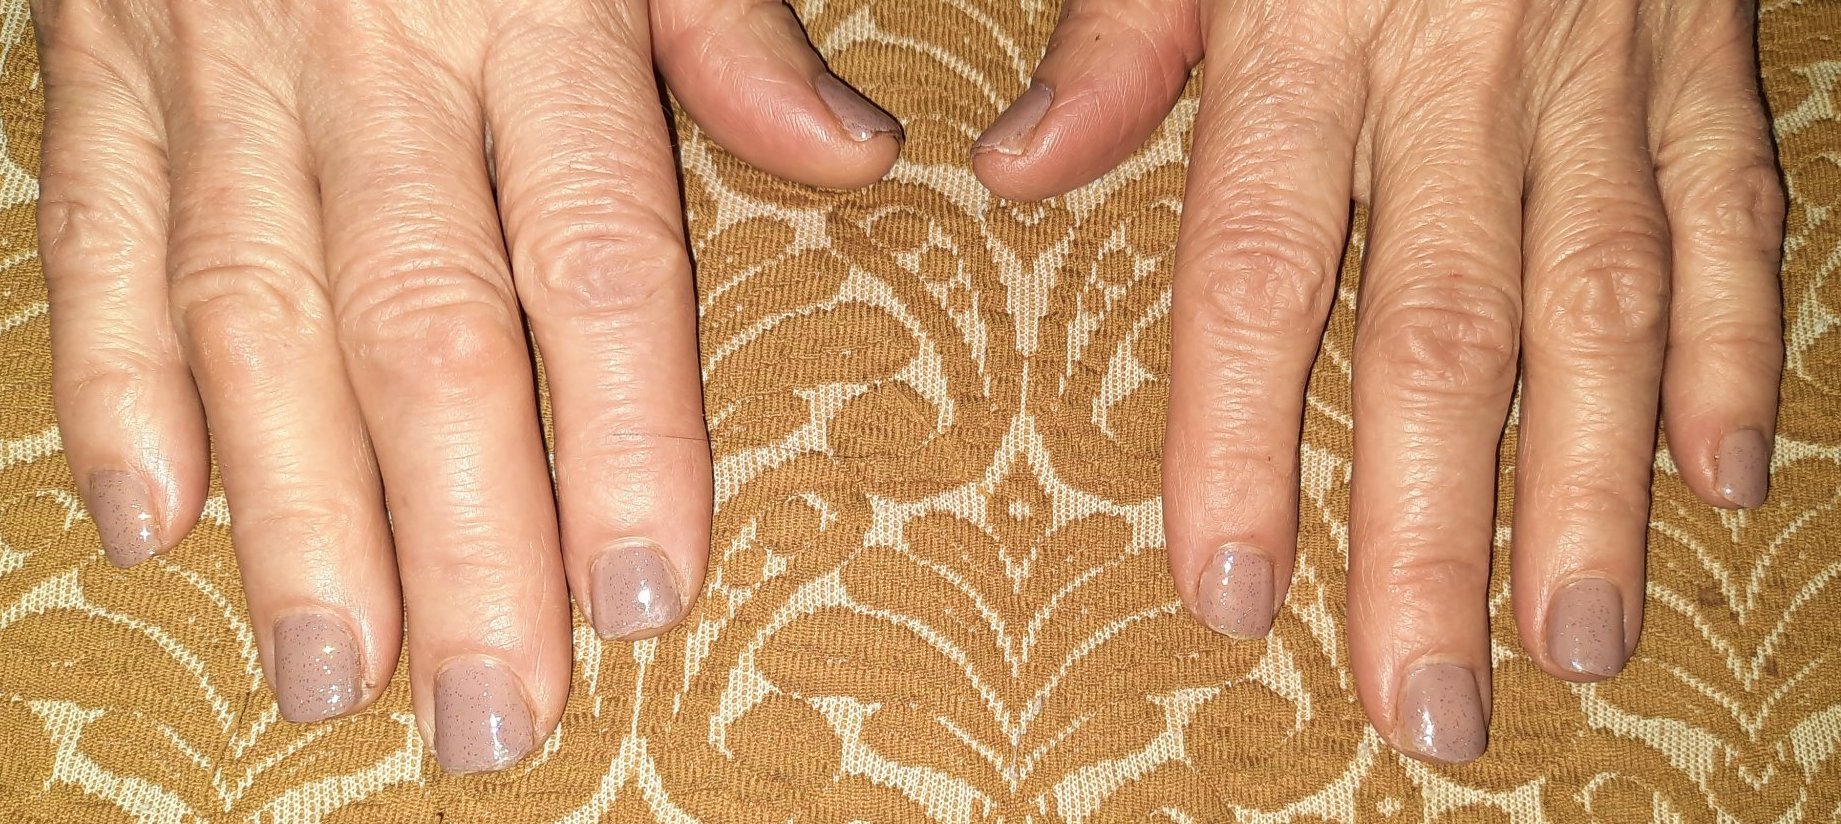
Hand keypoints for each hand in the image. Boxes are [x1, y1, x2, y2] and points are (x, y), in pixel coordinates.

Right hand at [36, 0, 899, 771]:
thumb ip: (721, 29)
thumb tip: (847, 156)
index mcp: (526, 15)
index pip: (595, 260)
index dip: (626, 438)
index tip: (649, 593)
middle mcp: (367, 60)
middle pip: (422, 331)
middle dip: (459, 540)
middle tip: (491, 712)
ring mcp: (214, 67)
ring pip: (252, 320)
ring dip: (294, 514)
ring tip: (336, 671)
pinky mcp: (97, 67)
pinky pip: (96, 241)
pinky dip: (116, 387)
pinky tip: (154, 523)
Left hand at [972, 0, 1782, 762]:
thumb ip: (1120, 38)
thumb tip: (1022, 174)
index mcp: (1313, 33)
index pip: (1261, 271)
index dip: (1240, 439)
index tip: (1226, 591)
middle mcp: (1464, 67)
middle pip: (1445, 331)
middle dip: (1435, 531)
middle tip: (1426, 700)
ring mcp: (1603, 63)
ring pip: (1601, 301)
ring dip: (1590, 484)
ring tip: (1575, 636)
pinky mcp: (1701, 48)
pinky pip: (1726, 209)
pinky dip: (1727, 344)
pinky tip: (1718, 474)